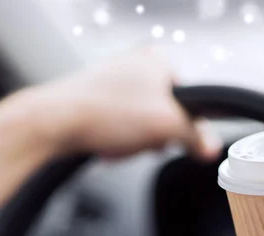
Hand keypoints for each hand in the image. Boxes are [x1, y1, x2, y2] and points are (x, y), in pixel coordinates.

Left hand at [22, 49, 221, 159]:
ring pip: (140, 123)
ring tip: (118, 143)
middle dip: (153, 136)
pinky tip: (106, 145)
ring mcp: (114, 82)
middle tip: (141, 142)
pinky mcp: (97, 100)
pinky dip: (116, 140)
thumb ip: (195, 136)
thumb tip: (210, 146)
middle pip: (164, 114)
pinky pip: (119, 126)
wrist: (53, 122)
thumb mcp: (165, 126)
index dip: (185, 126)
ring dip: (133, 141)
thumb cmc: (103, 112)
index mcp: (157, 61)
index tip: (176, 140)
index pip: (190, 99)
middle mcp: (135, 67)